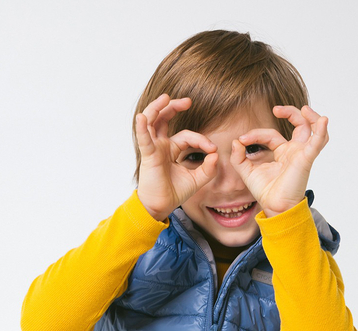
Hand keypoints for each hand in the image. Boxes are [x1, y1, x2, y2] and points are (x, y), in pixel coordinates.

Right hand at [136, 94, 217, 220]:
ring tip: (166, 98)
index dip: (201, 139)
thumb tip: (216, 154)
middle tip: (188, 101)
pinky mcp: (148, 155)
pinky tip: (142, 118)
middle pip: (164, 119)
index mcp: (172, 149)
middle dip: (174, 107)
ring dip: (157, 108)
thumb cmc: (174, 193)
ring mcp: (153, 148)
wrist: (161, 206)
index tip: (212, 149)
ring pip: (152, 122)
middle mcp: (161, 145)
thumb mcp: (197, 180)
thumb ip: (209, 168)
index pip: (187, 135)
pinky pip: (143, 139)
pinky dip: (141, 127)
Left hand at [230, 105, 328, 215]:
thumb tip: (236, 141)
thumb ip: (238, 157)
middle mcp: (294, 151)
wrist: (274, 207)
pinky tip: (322, 120)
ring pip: (313, 130)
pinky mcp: (306, 159)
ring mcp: (302, 154)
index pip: (271, 134)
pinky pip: (318, 143)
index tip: (242, 139)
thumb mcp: (246, 172)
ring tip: (304, 109)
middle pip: (299, 125)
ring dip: (311, 117)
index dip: (256, 134)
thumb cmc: (265, 192)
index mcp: (283, 152)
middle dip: (290, 112)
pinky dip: (321, 131)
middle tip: (276, 109)